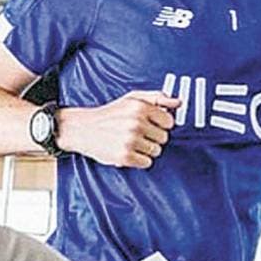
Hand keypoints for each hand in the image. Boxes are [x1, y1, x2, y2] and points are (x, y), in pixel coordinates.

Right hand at [56, 90, 179, 168]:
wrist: (82, 128)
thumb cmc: (110, 114)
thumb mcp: (133, 98)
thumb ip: (157, 97)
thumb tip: (178, 101)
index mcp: (140, 107)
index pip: (169, 121)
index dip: (161, 124)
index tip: (152, 125)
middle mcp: (136, 123)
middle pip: (164, 138)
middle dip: (153, 137)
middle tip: (139, 134)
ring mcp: (130, 140)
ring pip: (156, 151)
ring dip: (146, 149)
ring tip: (132, 142)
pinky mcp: (124, 156)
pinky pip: (147, 163)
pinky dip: (140, 160)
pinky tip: (129, 151)